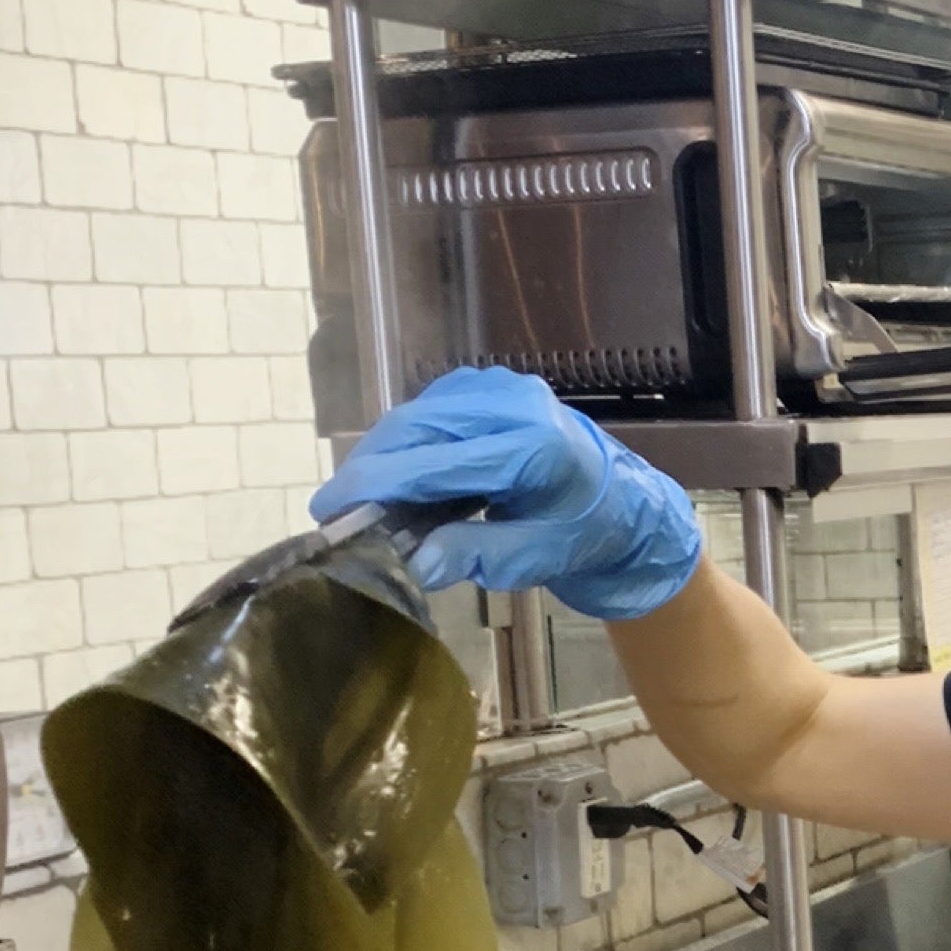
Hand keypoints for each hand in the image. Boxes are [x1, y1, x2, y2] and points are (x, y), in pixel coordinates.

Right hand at [311, 368, 704, 619]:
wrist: (620, 502)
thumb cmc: (579, 535)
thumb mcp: (534, 557)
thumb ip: (475, 556)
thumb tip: (415, 564)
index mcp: (534, 447)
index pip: (437, 462)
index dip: (376, 484)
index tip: (330, 509)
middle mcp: (515, 404)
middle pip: (417, 429)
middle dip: (369, 468)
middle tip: (333, 511)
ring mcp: (500, 388)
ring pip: (416, 417)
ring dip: (382, 457)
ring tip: (362, 503)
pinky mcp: (486, 386)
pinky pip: (429, 412)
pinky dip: (404, 445)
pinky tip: (395, 482)